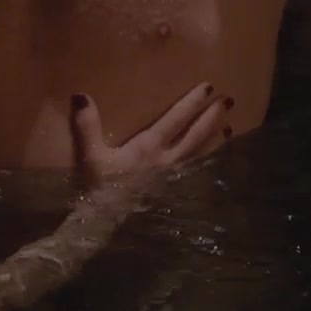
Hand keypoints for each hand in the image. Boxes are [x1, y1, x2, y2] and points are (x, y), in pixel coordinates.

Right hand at [70, 86, 229, 194]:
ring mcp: (174, 177)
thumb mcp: (89, 156)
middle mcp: (168, 160)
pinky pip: (198, 172)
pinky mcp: (175, 192)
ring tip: (229, 126)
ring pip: (201, 153)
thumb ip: (87, 125)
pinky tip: (216, 160)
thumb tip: (81, 96)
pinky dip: (209, 163)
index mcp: (149, 147)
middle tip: (228, 100)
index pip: (176, 119)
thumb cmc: (98, 188)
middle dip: (212, 116)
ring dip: (216, 139)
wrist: (104, 223)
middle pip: (196, 134)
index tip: (208, 86)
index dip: (192, 102)